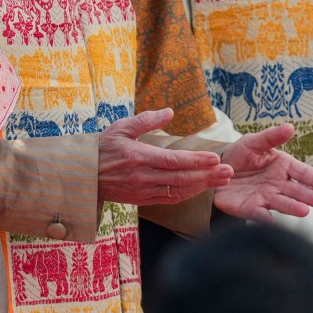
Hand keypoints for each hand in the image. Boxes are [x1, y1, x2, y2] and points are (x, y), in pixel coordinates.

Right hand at [96, 108, 231, 206]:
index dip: (196, 161)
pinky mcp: (142, 200)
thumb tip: (170, 111)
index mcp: (138, 157)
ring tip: (222, 180)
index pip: (173, 161)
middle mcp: (142, 177)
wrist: (83, 174)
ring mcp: (142, 191)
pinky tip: (200, 188)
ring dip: (202, 186)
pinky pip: (169, 199)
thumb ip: (147, 119)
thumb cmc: (102, 147)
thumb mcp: (121, 127)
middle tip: (228, 171)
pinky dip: (187, 194)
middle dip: (207, 176)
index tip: (215, 158)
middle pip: (181, 178)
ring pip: (178, 191)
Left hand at [213, 124, 312, 221]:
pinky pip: (259, 213)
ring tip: (305, 211)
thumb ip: (271, 137)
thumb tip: (290, 127)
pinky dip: (266, 218)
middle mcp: (278, 184)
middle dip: (309, 196)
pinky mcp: (250, 208)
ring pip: (282, 203)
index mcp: (283, 167)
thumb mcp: (253, 142)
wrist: (217, 169)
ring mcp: (265, 197)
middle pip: (297, 191)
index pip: (302, 172)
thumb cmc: (239, 155)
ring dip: (293, 207)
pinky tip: (274, 222)